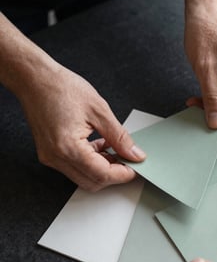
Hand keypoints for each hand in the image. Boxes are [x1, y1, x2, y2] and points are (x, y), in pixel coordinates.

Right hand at [18, 65, 145, 190]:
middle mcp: (56, 157)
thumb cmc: (61, 87)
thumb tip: (134, 154)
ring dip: (102, 168)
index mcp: (68, 147)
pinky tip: (100, 146)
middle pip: (92, 182)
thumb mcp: (100, 111)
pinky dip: (90, 162)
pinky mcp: (50, 154)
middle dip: (114, 174)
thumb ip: (120, 137)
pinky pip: (74, 167)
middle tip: (128, 159)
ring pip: (83, 177)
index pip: (101, 174)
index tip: (136, 166)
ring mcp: (51, 157)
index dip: (123, 174)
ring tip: (114, 149)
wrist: (34, 79)